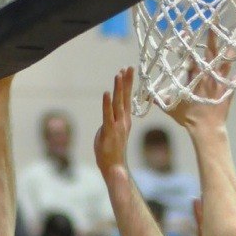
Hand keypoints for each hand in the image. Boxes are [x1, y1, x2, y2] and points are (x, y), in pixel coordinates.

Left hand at [94, 67, 132, 181]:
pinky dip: (107, 104)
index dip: (128, 85)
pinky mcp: (108, 131)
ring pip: (118, 104)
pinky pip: (107, 115)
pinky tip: (107, 93)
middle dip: (126, 82)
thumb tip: (109, 120)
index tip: (128, 71)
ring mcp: (117, 126)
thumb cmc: (112, 153)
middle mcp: (123, 121)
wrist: (114, 168)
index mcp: (125, 121)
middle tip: (128, 67)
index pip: (127, 100)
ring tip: (119, 74)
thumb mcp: (112, 134)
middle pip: (125, 98)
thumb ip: (110, 123)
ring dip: (118, 89)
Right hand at [167, 31, 235, 131]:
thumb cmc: (188, 119)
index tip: (186, 31)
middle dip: (211, 37)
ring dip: (230, 49)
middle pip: (210, 53)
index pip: (190, 57)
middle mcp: (207, 77)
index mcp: (193, 78)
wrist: (206, 129)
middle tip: (213, 22)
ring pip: (225, 61)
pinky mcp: (229, 90)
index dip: (188, 43)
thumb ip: (160, 100)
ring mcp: (219, 82)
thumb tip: (148, 96)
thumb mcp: (171, 109)